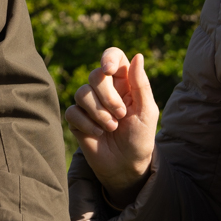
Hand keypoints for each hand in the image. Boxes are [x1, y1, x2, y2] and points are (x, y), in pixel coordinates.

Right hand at [64, 47, 157, 198]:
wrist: (127, 165)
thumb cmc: (140, 137)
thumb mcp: (147, 111)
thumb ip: (141, 84)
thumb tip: (138, 55)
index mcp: (124, 82)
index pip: (113, 56)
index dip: (108, 58)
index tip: (108, 70)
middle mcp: (104, 90)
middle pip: (95, 75)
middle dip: (108, 97)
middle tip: (121, 114)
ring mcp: (89, 104)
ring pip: (82, 93)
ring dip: (99, 113)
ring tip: (112, 127)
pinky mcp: (77, 119)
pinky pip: (72, 111)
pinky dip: (87, 124)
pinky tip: (98, 134)